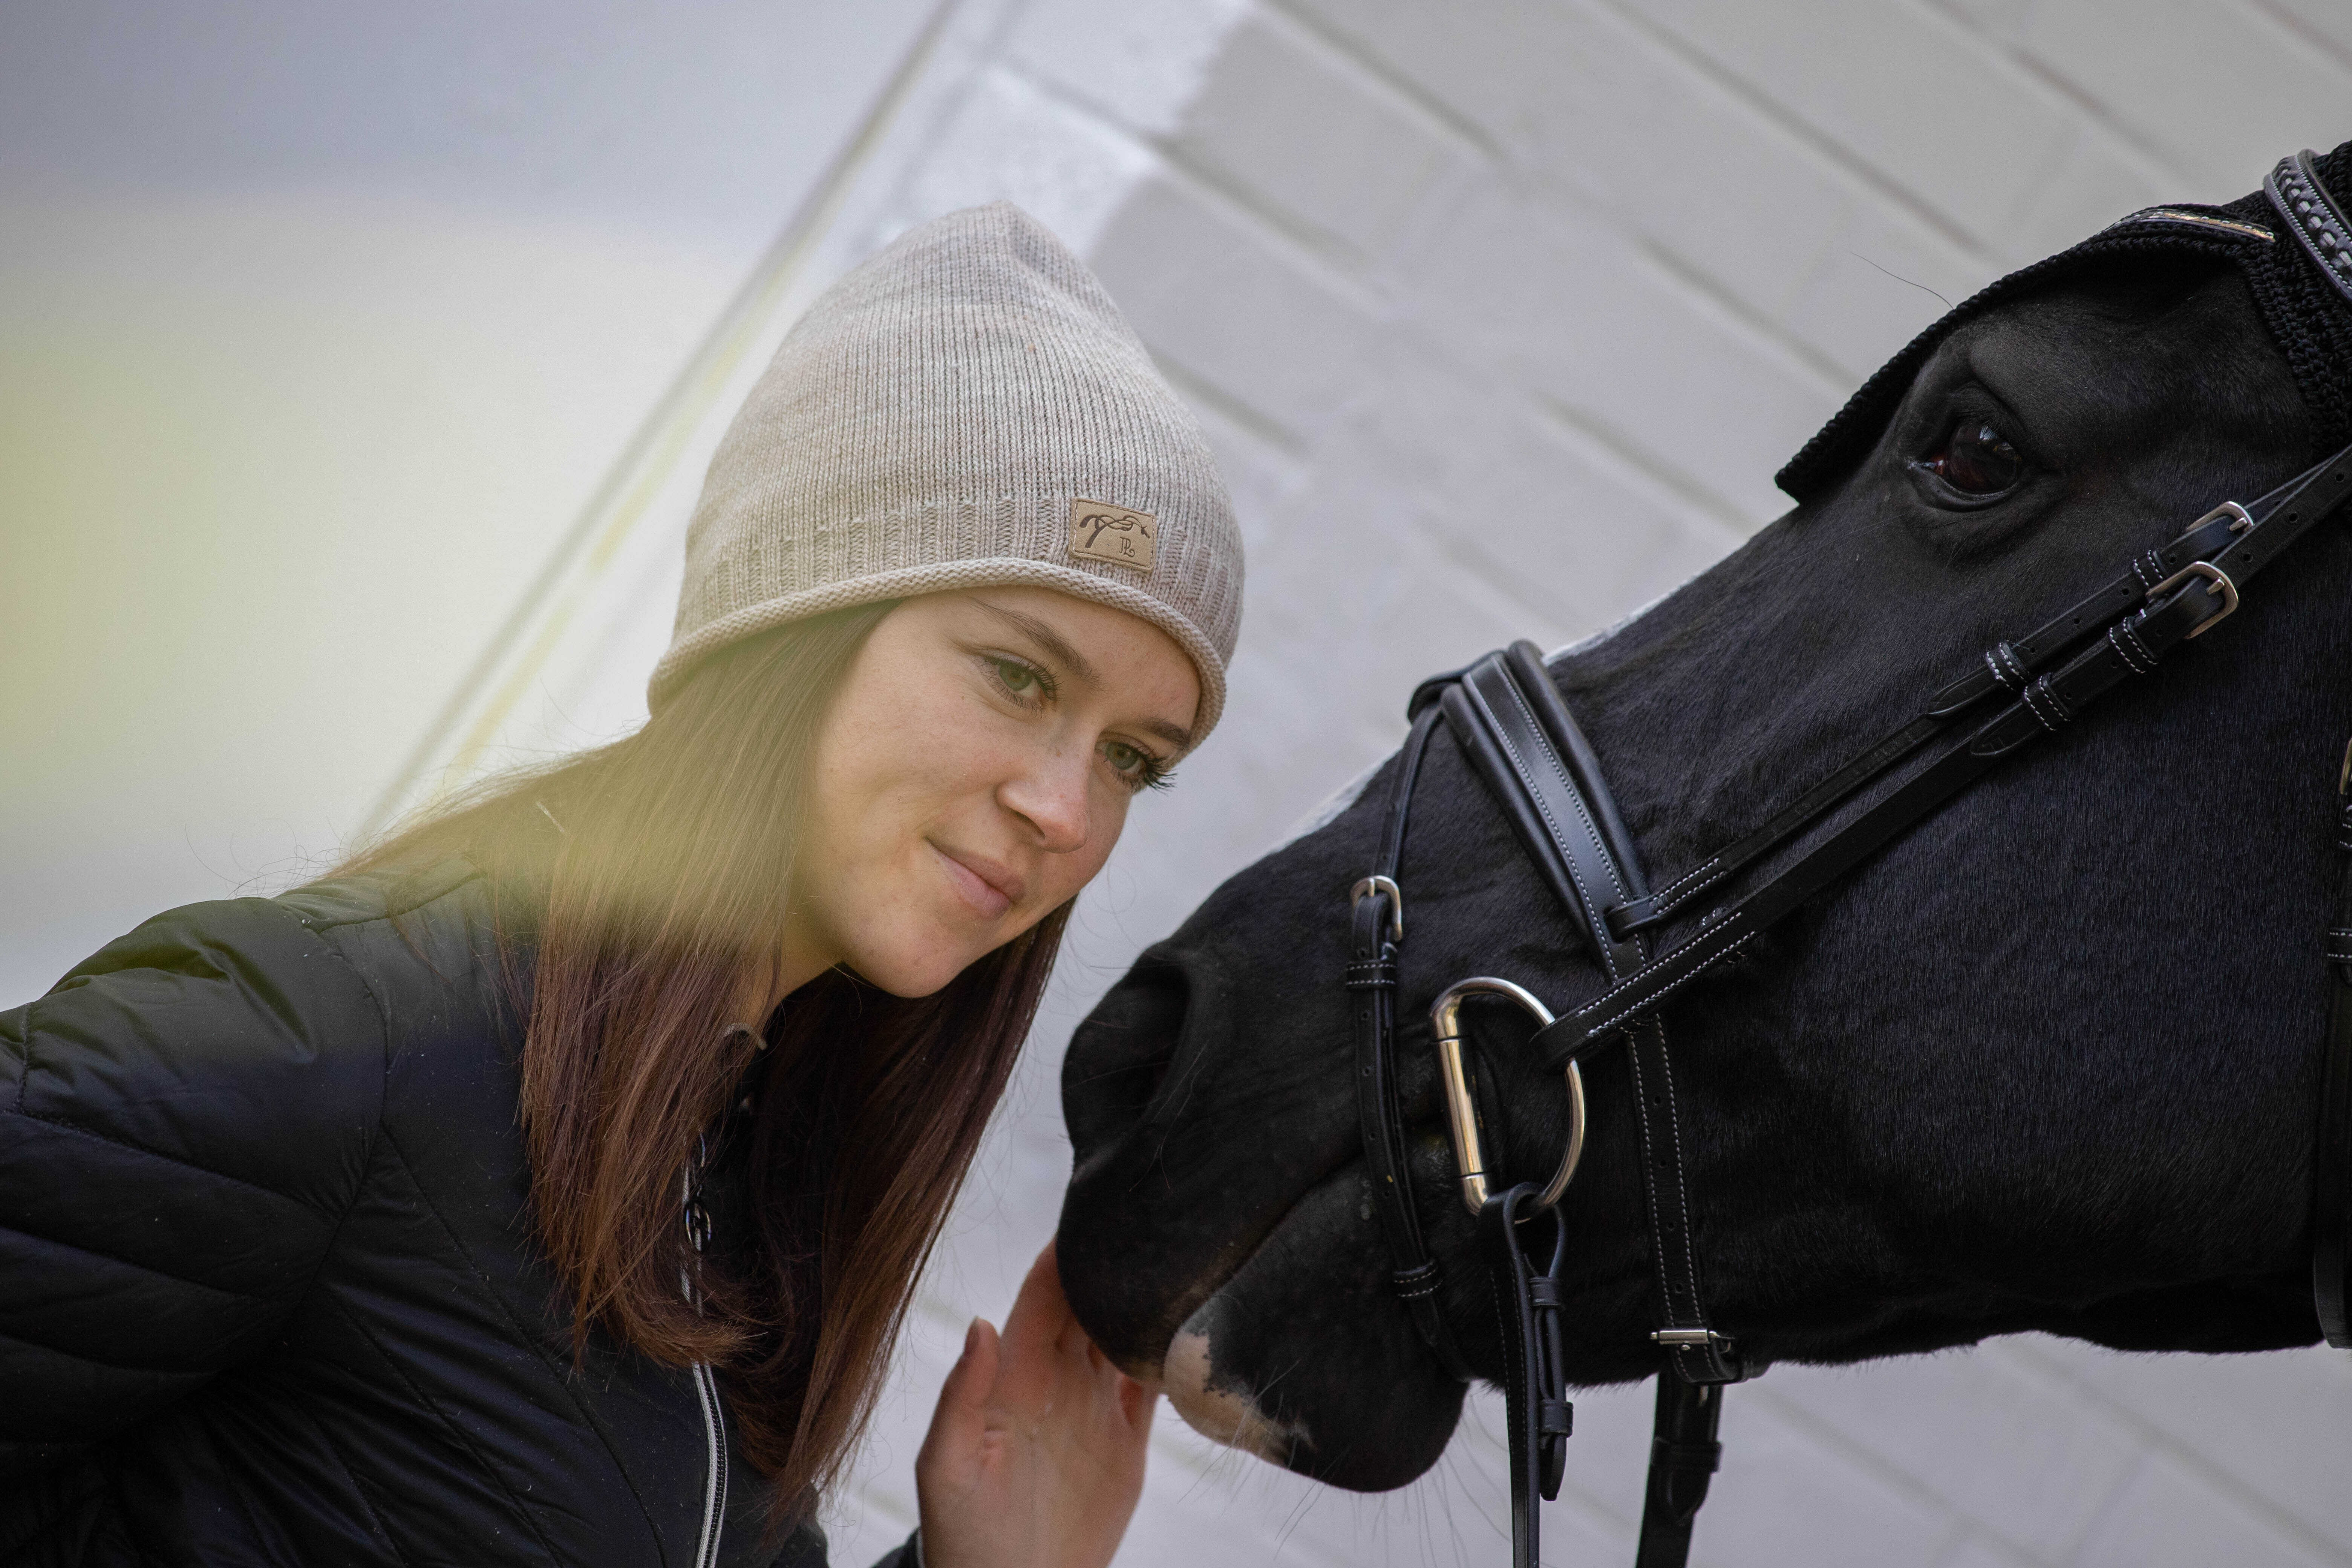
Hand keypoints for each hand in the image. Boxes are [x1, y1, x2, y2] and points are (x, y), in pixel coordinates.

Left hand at [914, 1241, 1156, 1567]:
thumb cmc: (962, 1536)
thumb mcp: (946, 1469)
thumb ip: (960, 1397)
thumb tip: (980, 1324)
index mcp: (1012, 1376)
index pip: (1042, 1298)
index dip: (1064, 1257)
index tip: (1092, 1217)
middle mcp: (1056, 1381)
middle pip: (1089, 1305)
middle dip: (1113, 1264)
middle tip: (1149, 1224)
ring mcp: (1094, 1408)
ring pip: (1125, 1336)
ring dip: (1148, 1303)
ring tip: (1181, 1262)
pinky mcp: (1127, 1442)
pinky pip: (1154, 1387)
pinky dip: (1173, 1359)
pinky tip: (1192, 1331)